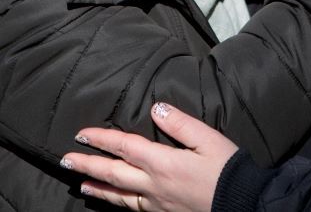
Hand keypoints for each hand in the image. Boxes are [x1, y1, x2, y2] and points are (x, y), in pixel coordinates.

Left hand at [61, 102, 236, 211]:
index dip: (101, 139)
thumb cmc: (228, 169)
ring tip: (81, 183)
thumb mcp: (208, 139)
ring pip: (120, 196)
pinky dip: (118, 203)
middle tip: (65, 160)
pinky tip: (114, 201)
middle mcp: (155, 185)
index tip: (81, 134)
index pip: (124, 147)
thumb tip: (156, 108)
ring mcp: (158, 204)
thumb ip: (180, 123)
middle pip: (113, 173)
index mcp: (163, 162)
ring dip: (98, 188)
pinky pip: (134, 208)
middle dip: (88, 165)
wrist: (244, 205)